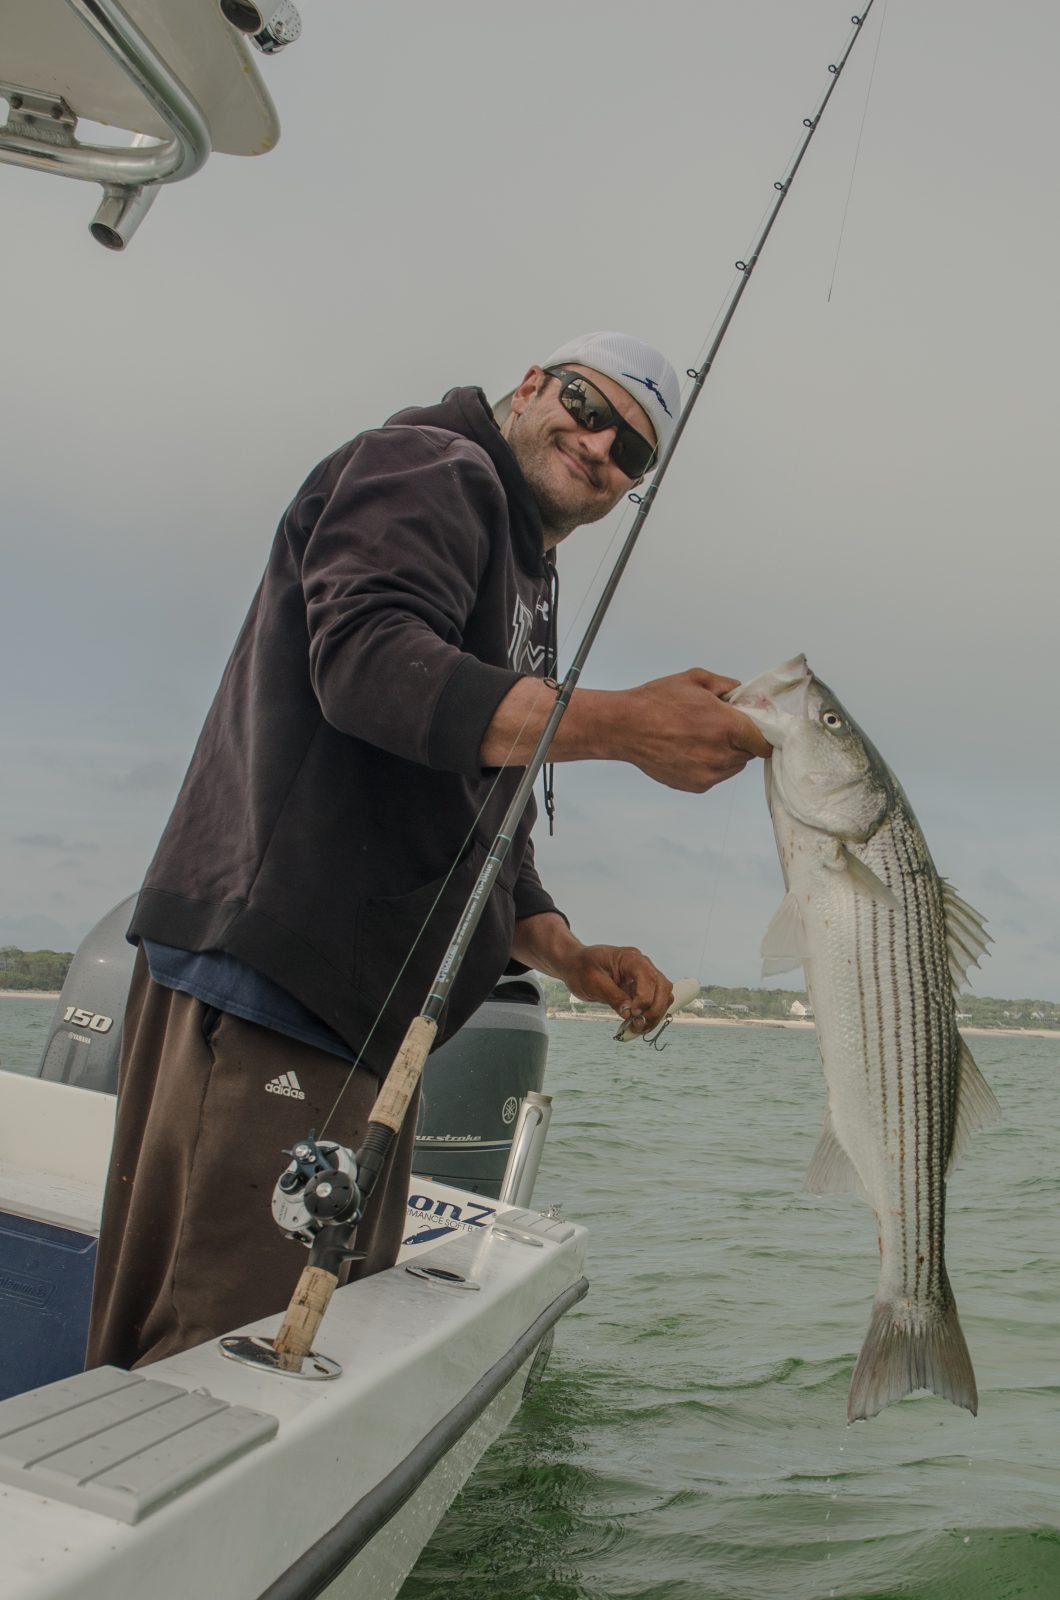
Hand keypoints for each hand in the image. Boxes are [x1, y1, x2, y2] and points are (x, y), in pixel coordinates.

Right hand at [481, 668, 770, 787]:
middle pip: (749, 754)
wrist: (624, 727)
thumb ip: (726, 686)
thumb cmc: (656, 702)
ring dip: (725, 754)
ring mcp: (708, 773)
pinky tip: (688, 749)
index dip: (764, 735)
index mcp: (727, 726)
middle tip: (720, 727)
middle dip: (740, 740)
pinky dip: (708, 766)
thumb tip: (743, 693)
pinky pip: (714, 776)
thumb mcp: (695, 680)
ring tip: (699, 738)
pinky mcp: (695, 785)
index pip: (766, 741)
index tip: (759, 730)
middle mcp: (721, 754)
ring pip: (732, 766)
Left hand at [563, 943, 673, 1032]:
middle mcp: (642, 965)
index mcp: (631, 958)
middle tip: (638, 1025)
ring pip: (663, 996)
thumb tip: (629, 1014)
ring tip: (637, 1029)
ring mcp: (643, 977)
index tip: (633, 1014)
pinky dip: (649, 1016)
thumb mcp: (593, 983)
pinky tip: (637, 1027)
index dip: (645, 998)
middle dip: (655, 1009)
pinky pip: (654, 1003)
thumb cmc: (582, 969)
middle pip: (663, 987)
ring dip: (655, 1015)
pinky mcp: (641, 988)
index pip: (649, 978)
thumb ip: (613, 996)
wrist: (575, 965)